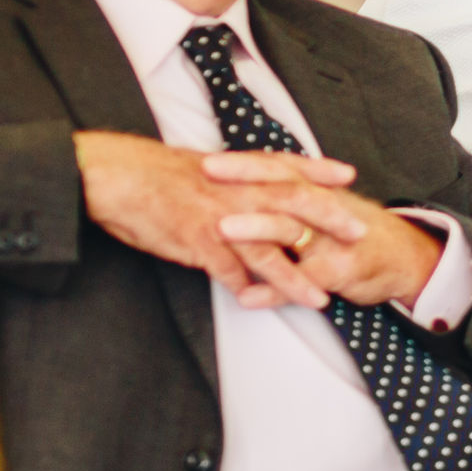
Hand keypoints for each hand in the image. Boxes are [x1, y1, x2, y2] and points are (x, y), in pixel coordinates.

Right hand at [75, 130, 360, 301]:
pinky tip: (257, 304)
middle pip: (292, 202)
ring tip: (320, 297)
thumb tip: (245, 201)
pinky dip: (242, 288)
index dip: (318, 171)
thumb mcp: (196, 172)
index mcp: (234, 170)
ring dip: (296, 276)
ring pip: (266, 247)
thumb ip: (227, 186)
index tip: (349, 175)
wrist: (112, 176)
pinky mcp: (195, 238)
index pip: (286, 166)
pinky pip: (225, 269)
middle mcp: (233, 189)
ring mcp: (216, 214)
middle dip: (329, 219)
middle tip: (359, 233)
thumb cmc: (149, 176)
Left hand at [199, 151, 443, 310]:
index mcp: (315, 190)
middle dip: (243, 180)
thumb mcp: (326, 206)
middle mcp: (323, 207)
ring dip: (255, 229)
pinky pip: (303, 279)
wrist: (406, 258)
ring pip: (290, 229)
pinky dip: (274, 289)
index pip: (277, 167)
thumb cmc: (356, 233)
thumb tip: (247, 190)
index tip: (207, 159)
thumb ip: (292, 196)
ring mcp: (331, 239)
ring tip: (221, 230)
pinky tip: (247, 297)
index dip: (244, 162)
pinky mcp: (340, 270)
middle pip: (280, 187)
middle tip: (206, 175)